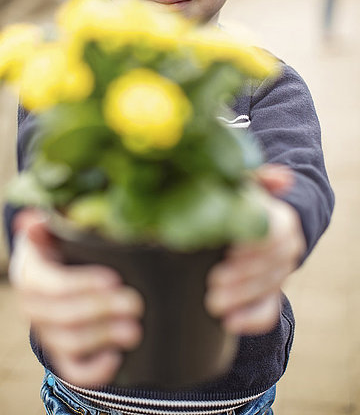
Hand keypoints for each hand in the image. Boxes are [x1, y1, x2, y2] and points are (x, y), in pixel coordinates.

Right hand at [10, 209, 143, 386]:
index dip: (83, 284)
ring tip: (135, 330)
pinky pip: (71, 370)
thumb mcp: (55, 231)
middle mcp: (32, 307)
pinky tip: (116, 358)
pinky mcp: (59, 353)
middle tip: (135, 304)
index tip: (115, 279)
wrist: (54, 273)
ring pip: (69, 343)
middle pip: (64, 316)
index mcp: (31, 274)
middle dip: (102, 311)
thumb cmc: (61, 247)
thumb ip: (48, 224)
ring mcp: (45, 332)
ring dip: (104, 337)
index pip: (54, 284)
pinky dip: (93, 371)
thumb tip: (32, 219)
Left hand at [205, 165, 305, 334]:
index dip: (254, 244)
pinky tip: (228, 323)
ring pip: (270, 289)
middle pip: (274, 266)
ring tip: (212, 302)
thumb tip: (283, 179)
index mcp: (283, 218)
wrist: (234, 225)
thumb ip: (254, 177)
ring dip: (241, 297)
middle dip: (244, 275)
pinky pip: (267, 312)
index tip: (228, 249)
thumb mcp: (239, 184)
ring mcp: (279, 273)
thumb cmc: (232, 199)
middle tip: (214, 281)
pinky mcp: (268, 295)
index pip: (277, 234)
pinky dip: (249, 319)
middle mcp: (288, 247)